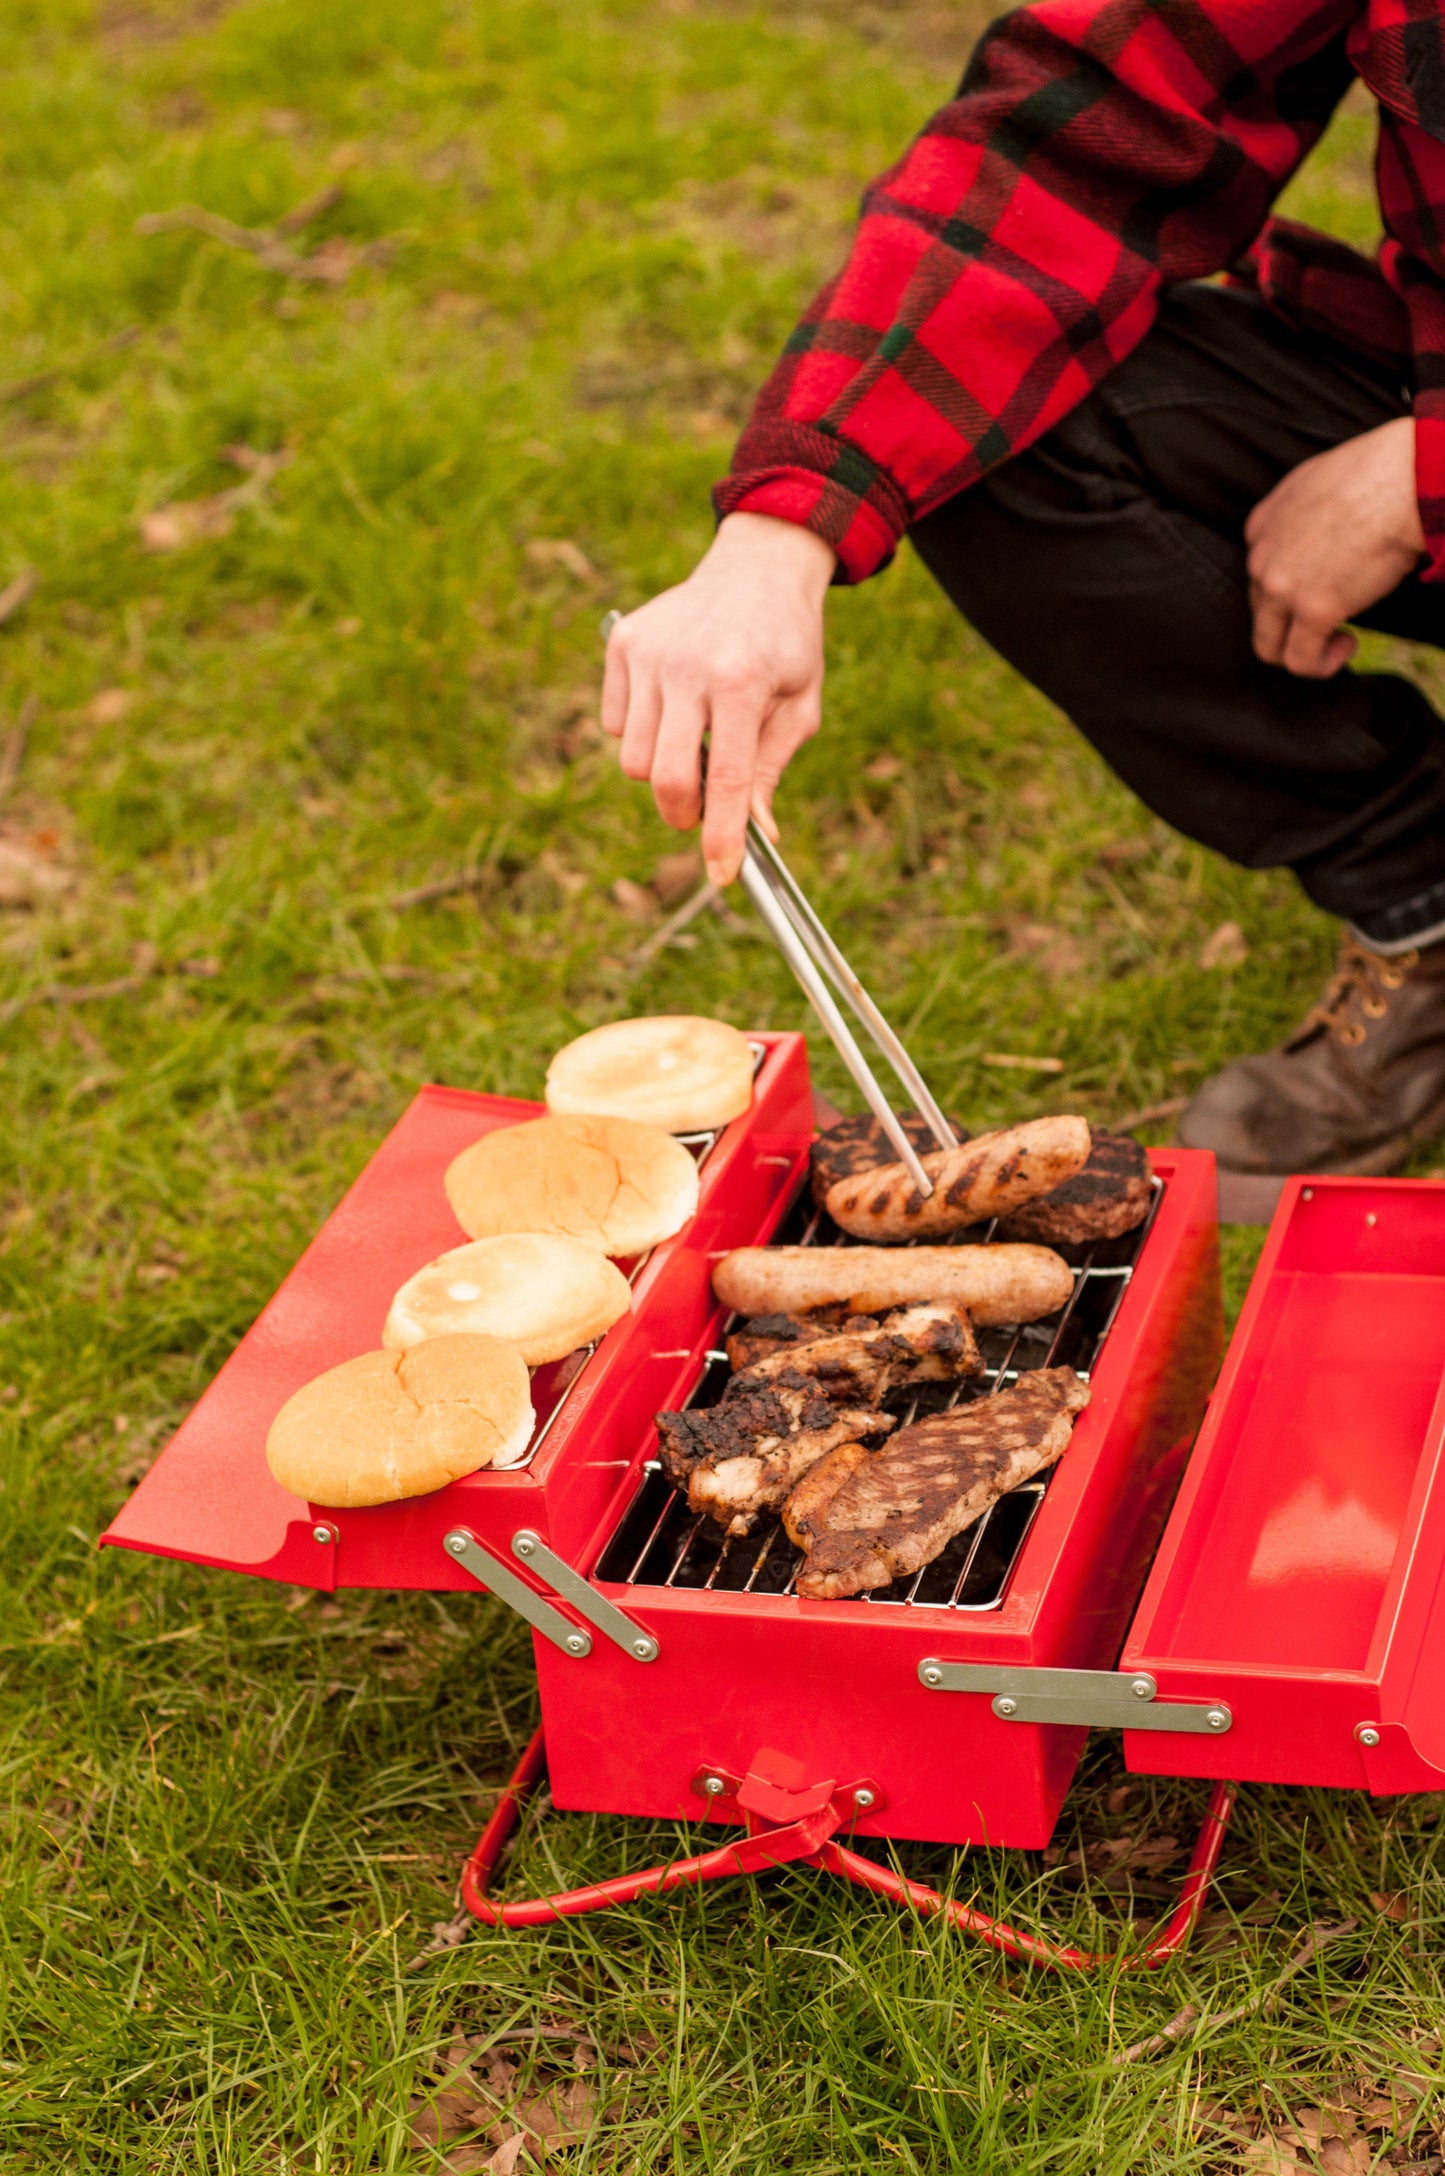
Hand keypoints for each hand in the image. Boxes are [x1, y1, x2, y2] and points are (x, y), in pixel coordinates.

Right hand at [601, 512, 835, 885]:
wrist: (759, 567)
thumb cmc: (787, 644)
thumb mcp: (799, 706)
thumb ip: (770, 770)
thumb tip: (756, 834)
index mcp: (742, 681)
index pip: (726, 777)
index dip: (720, 835)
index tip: (721, 874)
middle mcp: (688, 665)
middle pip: (662, 777)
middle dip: (682, 813)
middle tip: (701, 815)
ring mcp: (649, 652)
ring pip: (631, 758)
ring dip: (659, 770)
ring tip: (693, 742)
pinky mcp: (623, 643)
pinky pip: (613, 724)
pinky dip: (638, 733)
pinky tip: (672, 707)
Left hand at [1245, 416, 1422, 676]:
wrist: (1405, 478)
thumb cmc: (1380, 474)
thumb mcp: (1319, 484)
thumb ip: (1304, 516)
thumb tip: (1321, 543)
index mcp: (1261, 525)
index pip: (1257, 575)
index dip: (1288, 591)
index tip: (1322, 589)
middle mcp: (1260, 558)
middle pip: (1261, 611)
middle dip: (1293, 622)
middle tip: (1333, 619)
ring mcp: (1281, 586)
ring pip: (1269, 645)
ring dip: (1301, 652)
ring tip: (1338, 642)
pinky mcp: (1312, 609)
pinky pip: (1300, 661)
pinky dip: (1320, 665)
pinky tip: (1347, 646)